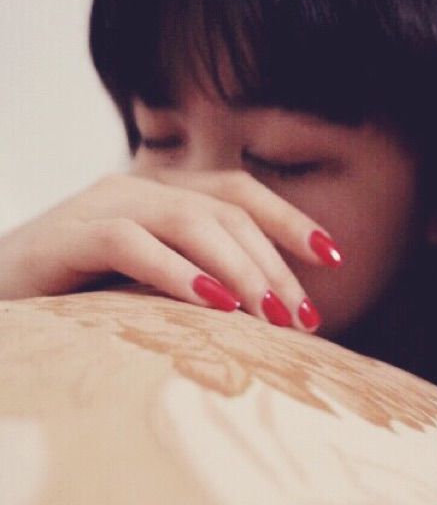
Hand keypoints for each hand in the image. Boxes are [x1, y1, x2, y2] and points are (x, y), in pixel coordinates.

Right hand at [0, 170, 341, 330]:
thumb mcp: (157, 283)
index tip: (335, 257)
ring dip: (238, 269)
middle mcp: (140, 188)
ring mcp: (104, 205)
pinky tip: (213, 306)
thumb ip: (205, 281)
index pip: (242, 192)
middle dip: (273, 263)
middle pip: (226, 211)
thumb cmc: (87, 295)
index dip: (291, 220)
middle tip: (302, 317)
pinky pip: (131, 243)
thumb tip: (273, 313)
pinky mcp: (69, 234)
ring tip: (270, 316)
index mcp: (165, 194)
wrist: (2, 296)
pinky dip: (177, 272)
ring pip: (190, 220)